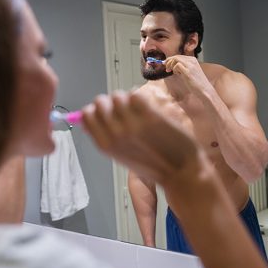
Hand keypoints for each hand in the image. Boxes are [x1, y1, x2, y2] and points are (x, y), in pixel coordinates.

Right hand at [81, 91, 202, 186]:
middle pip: (100, 101)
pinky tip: (149, 109)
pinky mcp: (150, 116)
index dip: (97, 109)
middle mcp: (115, 134)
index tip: (107, 112)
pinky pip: (135, 95)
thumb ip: (104, 136)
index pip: (88, 114)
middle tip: (125, 110)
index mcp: (105, 145)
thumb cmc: (152, 165)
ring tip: (139, 110)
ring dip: (127, 99)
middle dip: (111, 101)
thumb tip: (87, 117)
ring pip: (118, 96)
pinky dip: (141, 98)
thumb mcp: (120, 155)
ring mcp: (132, 124)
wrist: (180, 171)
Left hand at [164, 55, 212, 97]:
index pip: (179, 56)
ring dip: (170, 65)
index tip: (166, 64)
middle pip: (176, 57)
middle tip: (166, 68)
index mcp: (193, 60)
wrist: (204, 90)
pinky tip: (177, 74)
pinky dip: (174, 69)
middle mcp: (192, 61)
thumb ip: (183, 67)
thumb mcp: (190, 72)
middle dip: (169, 61)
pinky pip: (177, 65)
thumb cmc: (197, 83)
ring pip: (176, 59)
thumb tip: (172, 65)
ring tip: (170, 71)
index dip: (171, 59)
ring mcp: (190, 65)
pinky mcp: (188, 72)